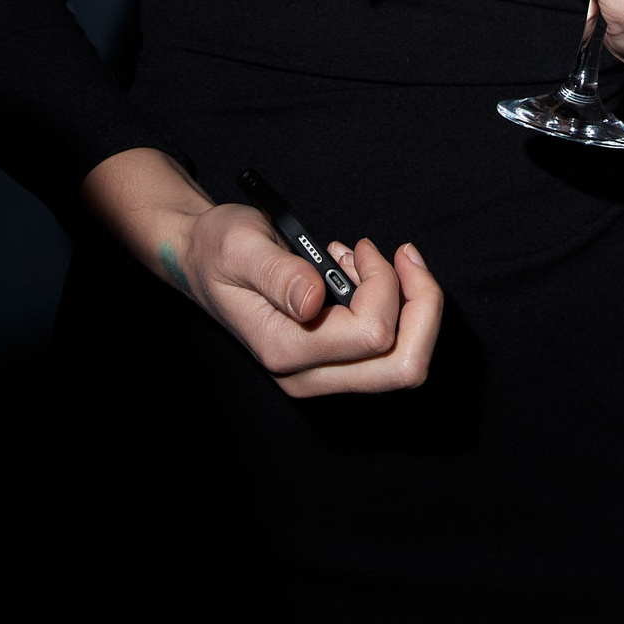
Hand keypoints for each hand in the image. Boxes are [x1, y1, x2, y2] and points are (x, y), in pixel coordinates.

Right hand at [83, 149, 444, 398]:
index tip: (360, 247)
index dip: (385, 285)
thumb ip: (277, 274)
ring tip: (360, 259)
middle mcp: (308, 376)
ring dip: (405, 302)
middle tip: (401, 254)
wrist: (201, 262)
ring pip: (405, 361)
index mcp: (285, 351)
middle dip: (422, 305)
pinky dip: (393, 306)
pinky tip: (357, 272)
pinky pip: (389, 350)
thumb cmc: (220, 250)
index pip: (374, 335)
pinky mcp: (333, 364)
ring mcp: (323, 375)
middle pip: (404, 366)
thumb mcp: (241, 248)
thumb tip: (312, 300)